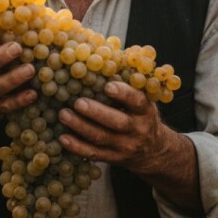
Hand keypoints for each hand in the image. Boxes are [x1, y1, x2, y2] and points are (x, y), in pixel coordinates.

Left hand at [57, 81, 172, 174]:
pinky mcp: (113, 158)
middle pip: (117, 122)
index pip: (137, 102)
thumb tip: (105, 59)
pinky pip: (93, 154)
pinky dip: (77, 147)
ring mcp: (125, 147)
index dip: (123, 94)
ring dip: (80, 126)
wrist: (154, 151)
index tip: (108, 86)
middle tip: (78, 102)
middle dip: (96, 112)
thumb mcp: (144, 102)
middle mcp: (137, 130)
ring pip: (101, 138)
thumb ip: (129, 85)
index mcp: (145, 111)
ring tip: (63, 114)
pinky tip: (63, 137)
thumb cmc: (142, 117)